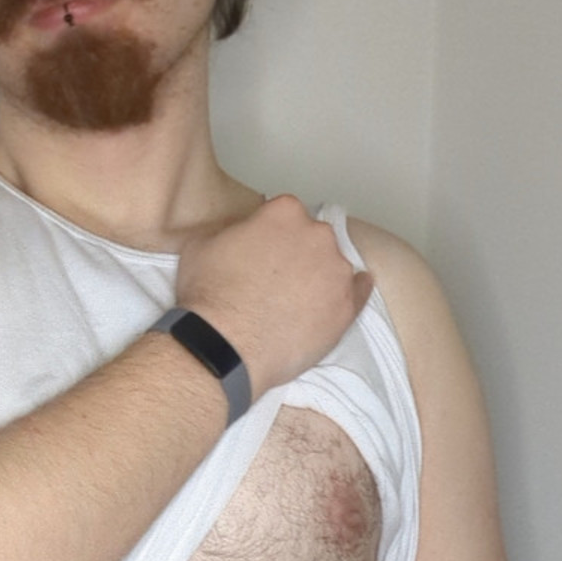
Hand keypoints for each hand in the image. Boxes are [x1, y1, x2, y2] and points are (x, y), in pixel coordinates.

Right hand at [174, 195, 372, 396]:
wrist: (225, 347)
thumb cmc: (210, 296)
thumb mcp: (201, 245)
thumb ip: (228, 229)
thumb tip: (236, 232)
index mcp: (284, 213)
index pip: (284, 214)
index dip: (270, 235)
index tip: (261, 253)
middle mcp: (317, 235)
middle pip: (312, 238)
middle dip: (297, 254)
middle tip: (275, 282)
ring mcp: (336, 271)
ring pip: (333, 266)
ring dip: (319, 277)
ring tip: (295, 304)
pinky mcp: (347, 306)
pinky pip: (360, 292)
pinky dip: (353, 293)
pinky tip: (339, 300)